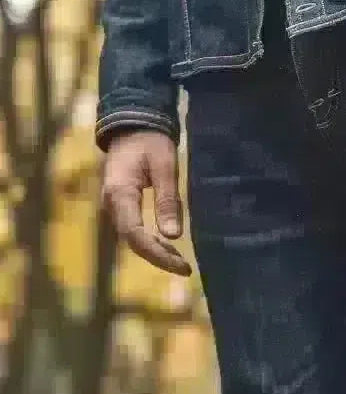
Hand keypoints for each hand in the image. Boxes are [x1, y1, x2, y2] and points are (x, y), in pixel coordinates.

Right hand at [101, 130, 191, 276]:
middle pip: (133, 242)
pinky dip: (151, 243)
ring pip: (133, 240)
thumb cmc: (150, 141)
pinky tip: (169, 247)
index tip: (181, 265)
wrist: (132, 125)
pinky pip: (134, 231)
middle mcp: (112, 204)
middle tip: (185, 268)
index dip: (158, 254)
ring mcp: (114, 206)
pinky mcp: (121, 207)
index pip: (136, 235)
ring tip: (181, 261)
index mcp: (120, 194)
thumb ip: (168, 200)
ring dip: (156, 252)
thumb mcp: (165, 167)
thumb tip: (173, 236)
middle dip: (159, 258)